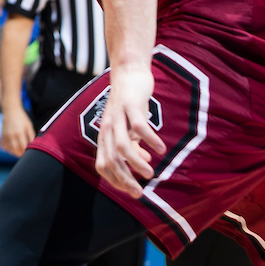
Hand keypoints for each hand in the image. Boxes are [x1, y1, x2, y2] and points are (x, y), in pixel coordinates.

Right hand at [0, 104, 35, 156]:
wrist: (11, 110)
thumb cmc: (22, 118)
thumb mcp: (29, 126)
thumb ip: (31, 136)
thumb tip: (34, 145)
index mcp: (19, 132)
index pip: (23, 147)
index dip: (26, 152)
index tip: (29, 153)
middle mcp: (11, 135)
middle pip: (15, 150)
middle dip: (20, 154)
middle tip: (24, 154)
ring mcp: (5, 136)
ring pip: (9, 149)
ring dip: (14, 152)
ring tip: (19, 152)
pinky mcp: (1, 135)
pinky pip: (4, 146)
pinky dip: (8, 149)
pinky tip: (12, 148)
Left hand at [94, 68, 165, 198]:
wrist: (129, 73)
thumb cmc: (129, 103)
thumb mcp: (128, 126)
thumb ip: (134, 144)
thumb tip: (144, 162)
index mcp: (104, 135)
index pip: (103, 165)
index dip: (115, 181)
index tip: (131, 191)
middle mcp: (107, 128)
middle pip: (111, 160)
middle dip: (125, 180)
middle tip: (140, 193)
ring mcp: (117, 116)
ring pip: (122, 146)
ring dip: (136, 164)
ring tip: (151, 174)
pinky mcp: (130, 106)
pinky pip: (139, 127)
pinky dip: (150, 140)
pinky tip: (161, 149)